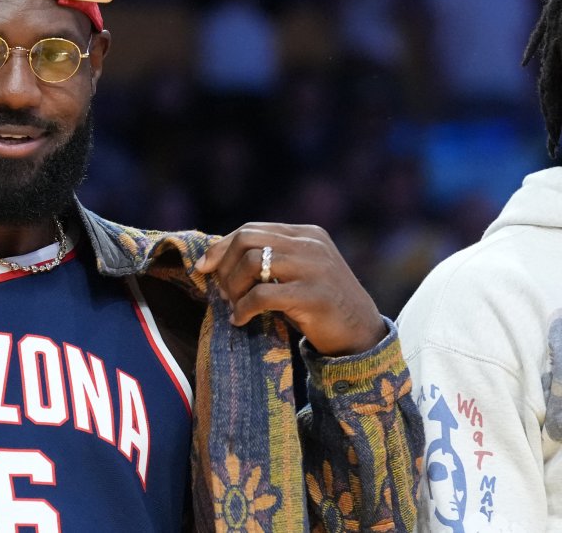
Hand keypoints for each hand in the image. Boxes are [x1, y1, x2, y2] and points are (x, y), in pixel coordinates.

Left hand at [194, 223, 385, 355]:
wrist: (360, 334)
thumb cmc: (318, 305)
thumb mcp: (295, 273)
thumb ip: (268, 259)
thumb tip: (214, 260)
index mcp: (306, 234)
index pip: (251, 229)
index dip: (221, 247)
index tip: (203, 267)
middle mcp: (311, 244)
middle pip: (247, 240)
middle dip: (225, 267)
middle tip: (221, 292)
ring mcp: (315, 268)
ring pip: (252, 263)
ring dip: (233, 288)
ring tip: (234, 307)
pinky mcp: (314, 295)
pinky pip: (262, 295)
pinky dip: (243, 308)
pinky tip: (240, 320)